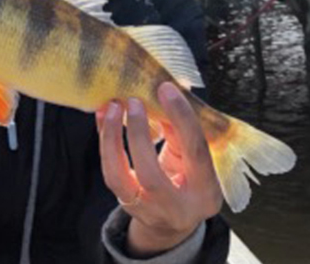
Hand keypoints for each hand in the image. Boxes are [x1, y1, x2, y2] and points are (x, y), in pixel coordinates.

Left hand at [97, 82, 222, 255]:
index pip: (195, 152)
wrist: (174, 220)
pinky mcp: (126, 205)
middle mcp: (177, 208)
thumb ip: (183, 131)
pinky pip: (109, 172)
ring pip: (119, 176)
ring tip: (111, 107)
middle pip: (151, 173)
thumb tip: (168, 92)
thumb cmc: (190, 180)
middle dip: (138, 133)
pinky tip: (103, 117)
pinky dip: (105, 142)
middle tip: (133, 101)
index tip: (165, 88)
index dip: (181, 118)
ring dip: (112, 137)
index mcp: (206, 192)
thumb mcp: (196, 160)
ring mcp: (147, 211)